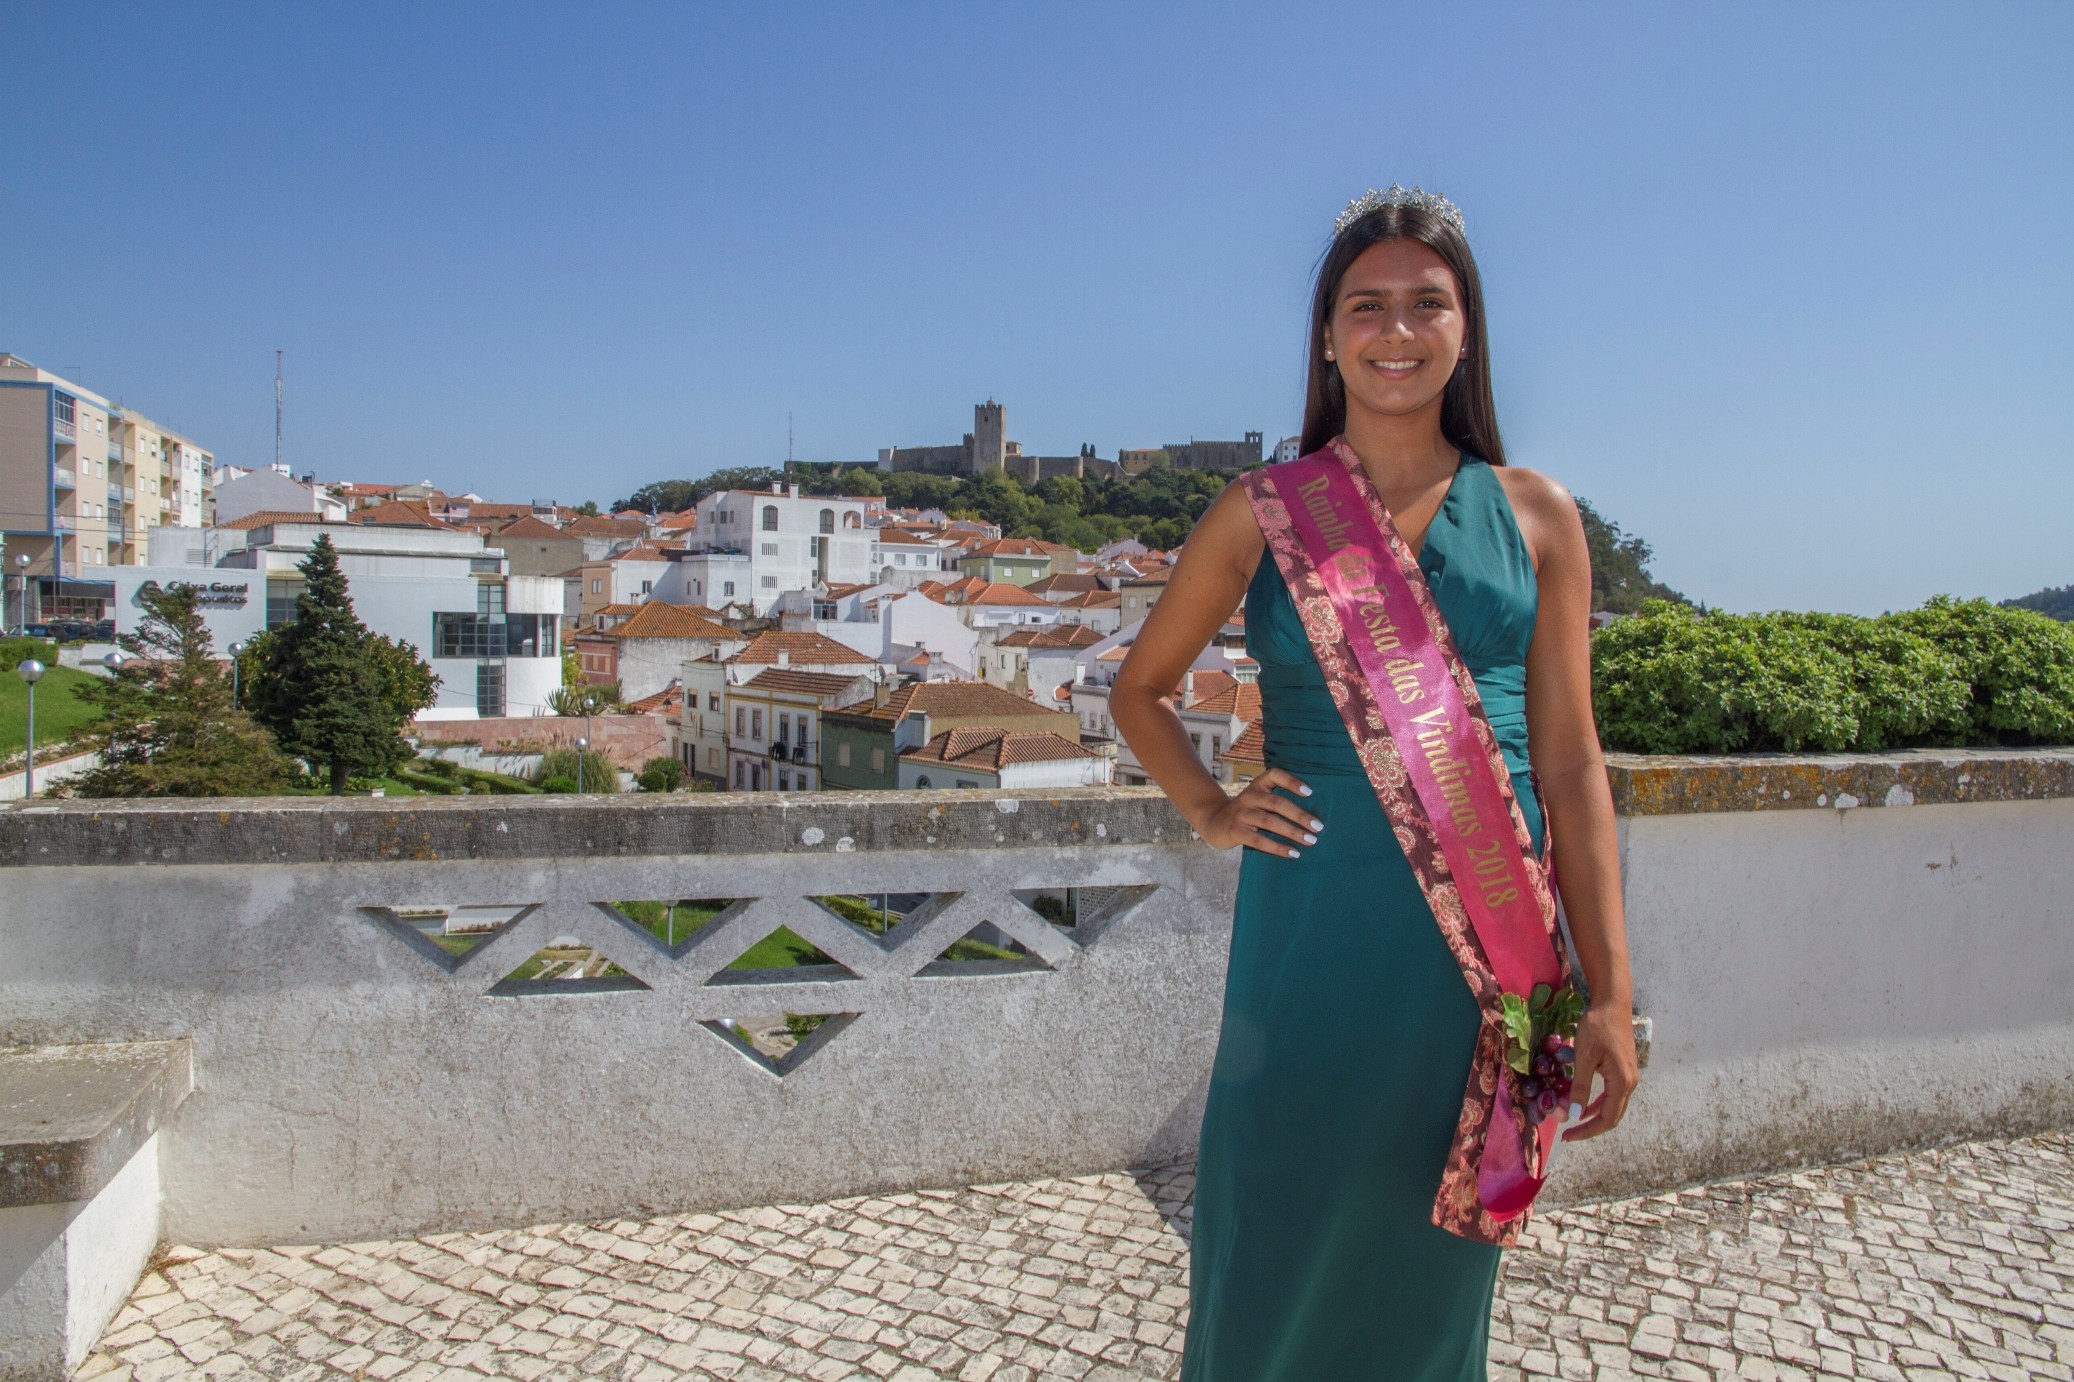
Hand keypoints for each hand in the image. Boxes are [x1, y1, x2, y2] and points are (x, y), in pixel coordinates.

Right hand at [1191, 769, 1319, 857]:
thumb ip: (1276, 801)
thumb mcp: (1257, 799)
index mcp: (1257, 786)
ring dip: (1292, 832)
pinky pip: (1259, 840)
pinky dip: (1278, 847)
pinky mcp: (1235, 831)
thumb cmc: (1245, 812)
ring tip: (1310, 841)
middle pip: (1277, 803)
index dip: (1291, 781)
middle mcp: (1249, 797)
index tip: (1309, 792)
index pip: (1274, 775)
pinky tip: (1293, 853)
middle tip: (1318, 826)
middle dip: (1299, 815)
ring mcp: (1241, 814)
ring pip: (1269, 822)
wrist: (1213, 821)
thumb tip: (1311, 815)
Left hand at [1562, 1003, 1638, 1140]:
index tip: (1567, 1137)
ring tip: (1574, 1122)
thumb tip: (1575, 1115)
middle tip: (1568, 1134)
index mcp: (1622, 1082)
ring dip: (1594, 1116)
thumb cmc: (1597, 1027)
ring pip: (1613, 1106)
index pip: (1607, 1118)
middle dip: (1590, 1127)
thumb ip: (1580, 1086)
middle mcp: (1630, 1083)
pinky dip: (1598, 1103)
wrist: (1613, 1004)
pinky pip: (1612, 1095)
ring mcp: (1629, 1077)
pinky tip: (1584, 1104)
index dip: (1587, 1131)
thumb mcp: (1584, 1056)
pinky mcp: (1624, 1070)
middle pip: (1612, 1116)